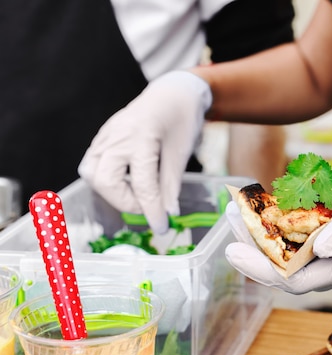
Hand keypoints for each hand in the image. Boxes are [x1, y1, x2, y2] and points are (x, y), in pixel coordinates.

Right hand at [78, 71, 212, 233]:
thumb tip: (168, 212)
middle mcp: (118, 136)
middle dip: (126, 202)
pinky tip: (127, 182)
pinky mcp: (102, 137)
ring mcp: (106, 135)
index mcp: (142, 138)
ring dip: (112, 192)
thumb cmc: (181, 119)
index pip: (143, 184)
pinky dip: (107, 179)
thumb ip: (171, 184)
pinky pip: (93, 163)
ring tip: (137, 195)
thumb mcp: (181, 153)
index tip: (161, 226)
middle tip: (148, 207)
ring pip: (92, 173)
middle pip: (105, 180)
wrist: (172, 92)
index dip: (152, 210)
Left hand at [224, 151, 331, 293]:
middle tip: (229, 222)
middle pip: (289, 267)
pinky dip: (284, 222)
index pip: (298, 280)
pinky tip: (270, 206)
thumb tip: (320, 247)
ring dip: (265, 234)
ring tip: (240, 211)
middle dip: (255, 249)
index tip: (233, 251)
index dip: (263, 270)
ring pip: (294, 250)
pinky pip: (305, 233)